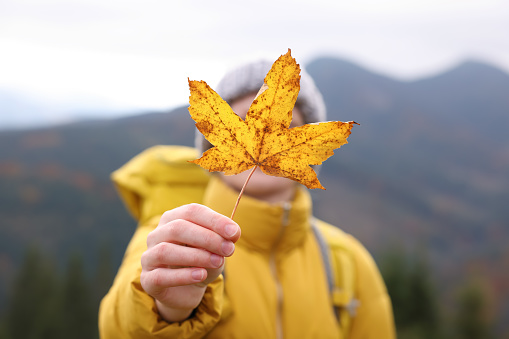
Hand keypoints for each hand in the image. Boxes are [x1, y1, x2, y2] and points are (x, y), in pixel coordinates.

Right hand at [140, 203, 240, 321]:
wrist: (187, 290)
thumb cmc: (201, 262)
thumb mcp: (215, 249)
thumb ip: (222, 240)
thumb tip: (233, 233)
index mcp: (173, 219)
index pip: (192, 211)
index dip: (214, 220)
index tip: (234, 232)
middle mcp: (157, 234)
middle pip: (178, 228)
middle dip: (207, 238)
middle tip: (229, 249)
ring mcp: (148, 257)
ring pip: (166, 251)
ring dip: (196, 256)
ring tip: (218, 262)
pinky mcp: (147, 280)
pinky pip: (161, 276)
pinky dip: (183, 275)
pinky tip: (201, 275)